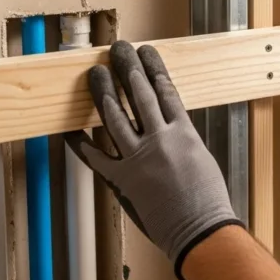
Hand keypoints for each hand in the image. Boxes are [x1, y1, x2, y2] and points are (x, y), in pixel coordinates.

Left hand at [64, 40, 241, 279]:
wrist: (199, 230)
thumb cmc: (207, 200)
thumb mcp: (201, 159)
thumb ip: (181, 140)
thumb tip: (167, 127)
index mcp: (183, 132)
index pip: (165, 90)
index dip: (153, 68)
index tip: (146, 51)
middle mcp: (160, 140)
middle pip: (139, 95)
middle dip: (126, 68)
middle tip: (117, 49)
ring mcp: (138, 159)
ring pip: (115, 117)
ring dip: (103, 93)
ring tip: (95, 73)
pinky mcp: (122, 180)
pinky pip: (96, 157)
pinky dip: (82, 143)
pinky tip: (72, 130)